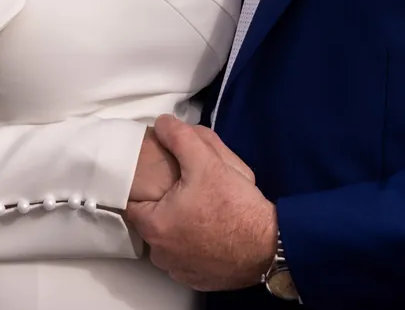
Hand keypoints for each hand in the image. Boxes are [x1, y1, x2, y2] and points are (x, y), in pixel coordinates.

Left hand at [126, 115, 277, 291]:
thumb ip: (180, 138)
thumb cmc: (235, 207)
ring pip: (170, 240)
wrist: (270, 246)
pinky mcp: (199, 280)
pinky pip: (187, 257)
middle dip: (166, 204)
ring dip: (180, 226)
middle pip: (152, 220)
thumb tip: (163, 123)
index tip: (161, 179)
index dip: (146, 186)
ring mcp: (180, 271)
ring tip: (202, 209)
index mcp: (155, 226)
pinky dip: (195, 245)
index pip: (133, 201)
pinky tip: (211, 230)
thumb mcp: (207, 163)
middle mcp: (161, 255)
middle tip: (188, 190)